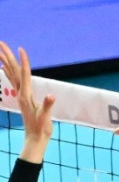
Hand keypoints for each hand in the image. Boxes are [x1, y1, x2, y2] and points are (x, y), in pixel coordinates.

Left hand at [0, 42, 54, 162]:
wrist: (34, 139)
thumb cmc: (41, 128)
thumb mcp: (46, 118)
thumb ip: (47, 106)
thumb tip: (51, 96)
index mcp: (26, 95)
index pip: (25, 74)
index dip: (24, 62)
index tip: (21, 49)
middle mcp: (21, 93)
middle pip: (13, 71)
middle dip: (7, 57)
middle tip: (1, 43)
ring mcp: (21, 95)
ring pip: (11, 75)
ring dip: (6, 62)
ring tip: (0, 51)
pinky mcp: (23, 98)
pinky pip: (14, 81)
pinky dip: (9, 72)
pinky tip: (5, 68)